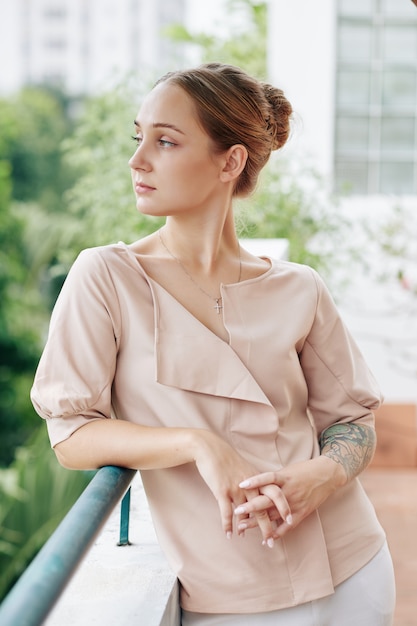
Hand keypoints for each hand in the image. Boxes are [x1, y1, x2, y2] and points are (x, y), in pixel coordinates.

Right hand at [192, 430, 290, 545]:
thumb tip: (258, 496)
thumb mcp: (245, 469)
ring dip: (246, 527)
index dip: (283, 507)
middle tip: (270, 541)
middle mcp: (250, 485)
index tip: (289, 520)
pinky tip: (228, 534)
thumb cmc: (227, 459)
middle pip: (263, 507)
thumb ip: (254, 482)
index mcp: (257, 479)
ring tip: (246, 538)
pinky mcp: (222, 491)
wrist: (211, 449)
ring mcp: (236, 488)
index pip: (276, 494)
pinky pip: (227, 512)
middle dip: (267, 526)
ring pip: (246, 512)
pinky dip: (228, 525)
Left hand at [234, 456, 343, 539]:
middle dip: (251, 507)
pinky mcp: (302, 512)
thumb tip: (256, 483)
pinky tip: (266, 539)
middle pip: (267, 499)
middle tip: (236, 511)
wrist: (327, 474)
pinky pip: (288, 525)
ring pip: (274, 515)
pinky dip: (277, 532)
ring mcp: (295, 502)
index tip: (240, 485)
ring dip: (258, 522)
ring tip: (243, 527)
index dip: (254, 482)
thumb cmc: (305, 469)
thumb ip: (273, 478)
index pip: (267, 478)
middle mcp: (288, 490)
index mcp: (284, 477)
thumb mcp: (287, 470)